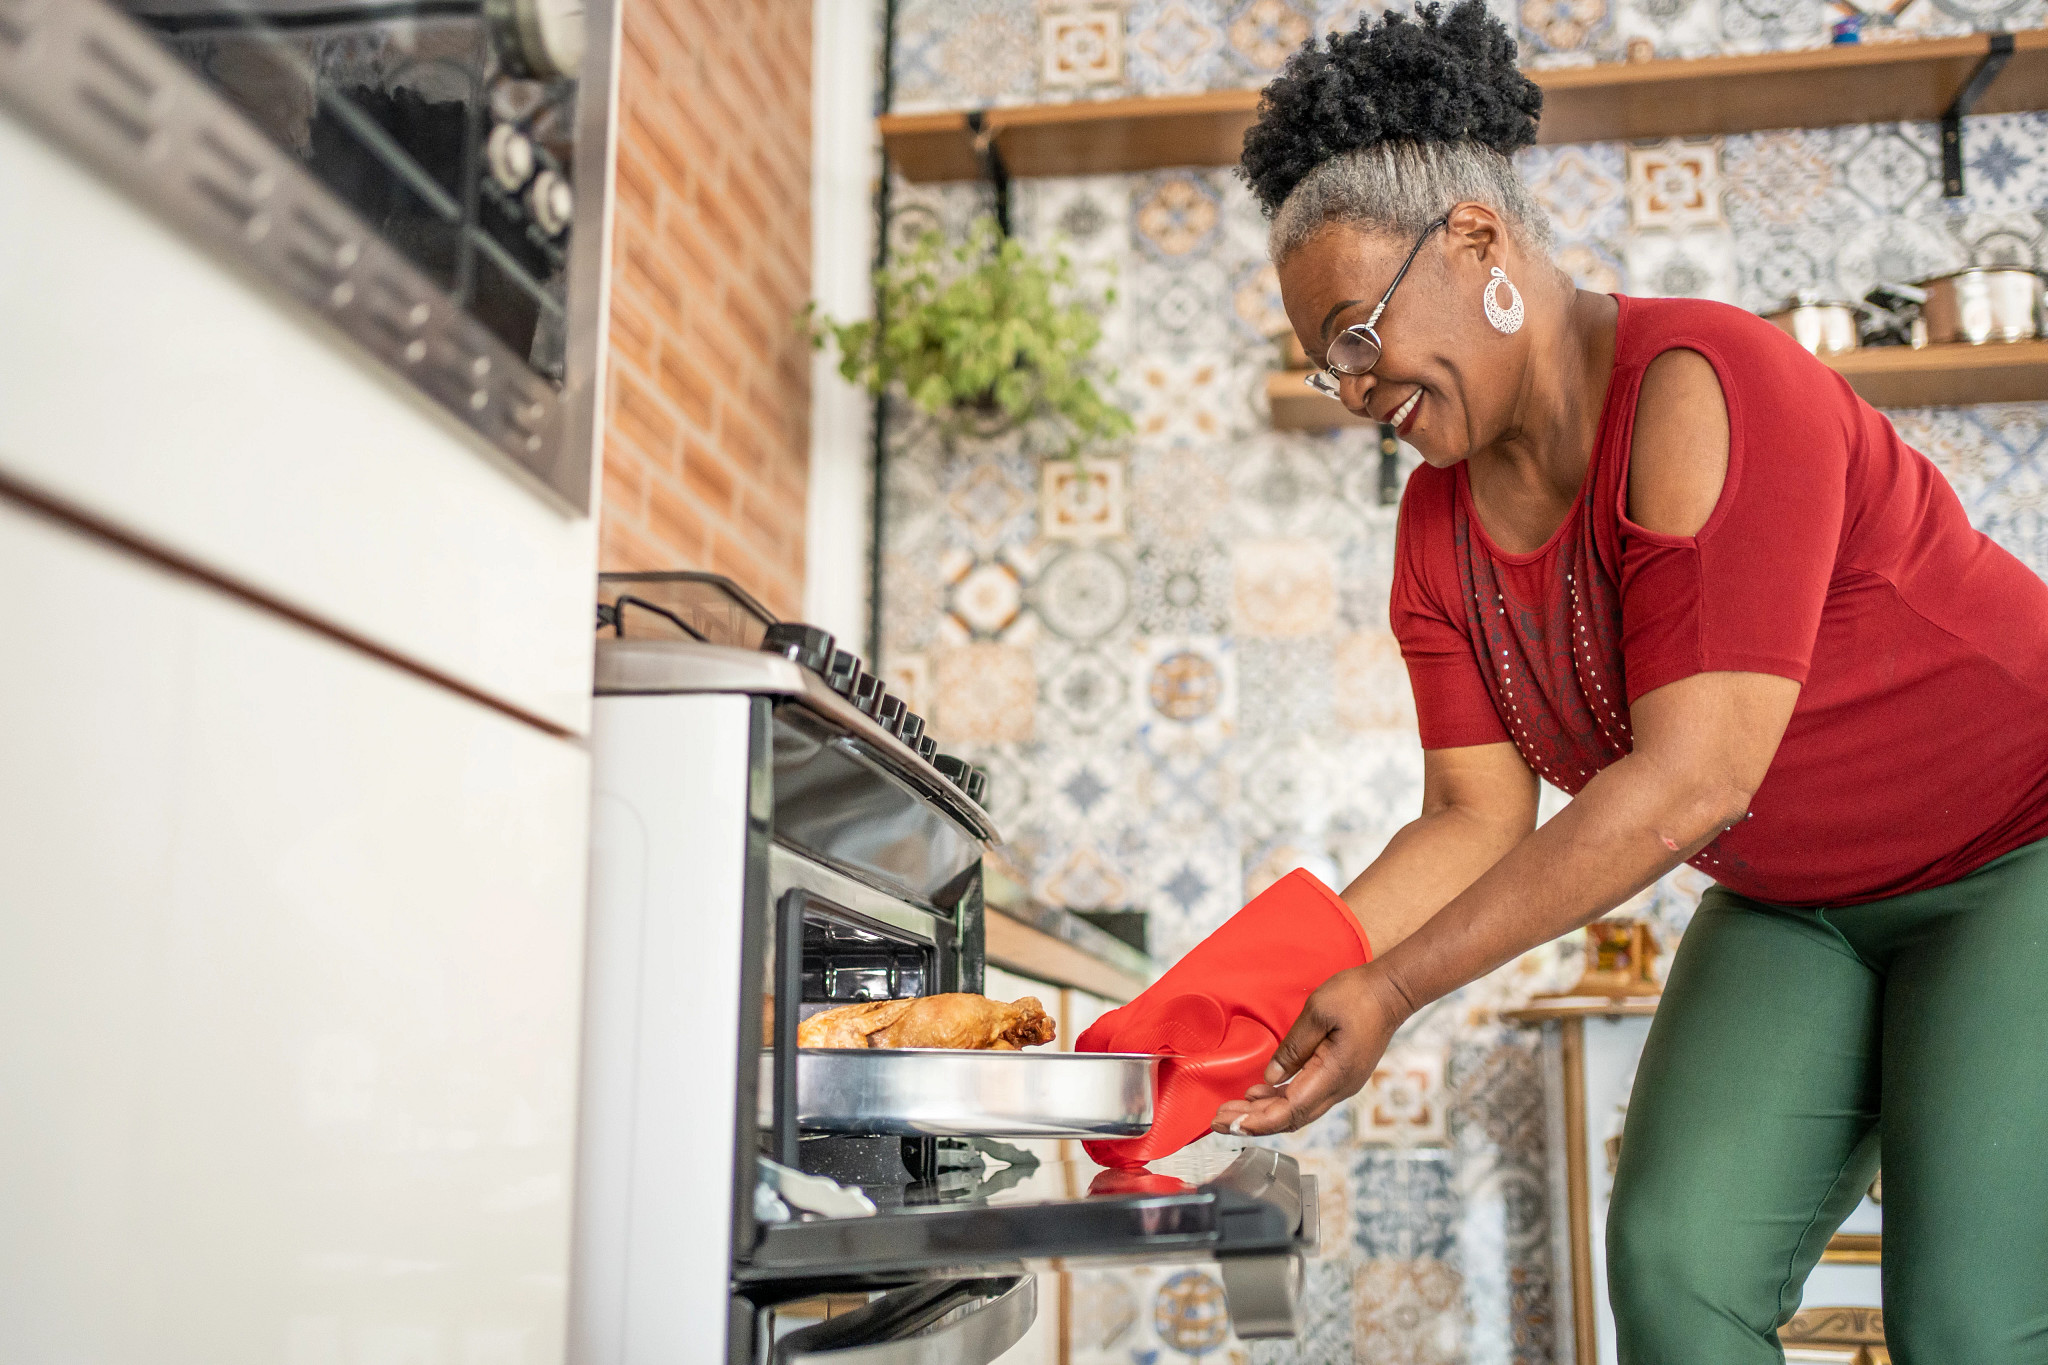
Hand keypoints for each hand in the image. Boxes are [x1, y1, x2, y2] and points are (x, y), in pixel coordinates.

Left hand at [1211, 963, 1407, 1135]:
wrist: (1391, 991)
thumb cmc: (1357, 996)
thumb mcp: (1318, 1012)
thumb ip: (1293, 1047)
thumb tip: (1271, 1076)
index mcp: (1334, 1075)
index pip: (1290, 1111)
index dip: (1258, 1121)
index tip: (1231, 1124)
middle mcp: (1339, 1087)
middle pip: (1291, 1118)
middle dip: (1253, 1122)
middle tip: (1219, 1121)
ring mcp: (1341, 1084)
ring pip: (1297, 1110)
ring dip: (1264, 1112)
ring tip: (1232, 1109)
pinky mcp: (1339, 1076)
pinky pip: (1306, 1096)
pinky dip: (1280, 1099)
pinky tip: (1260, 1093)